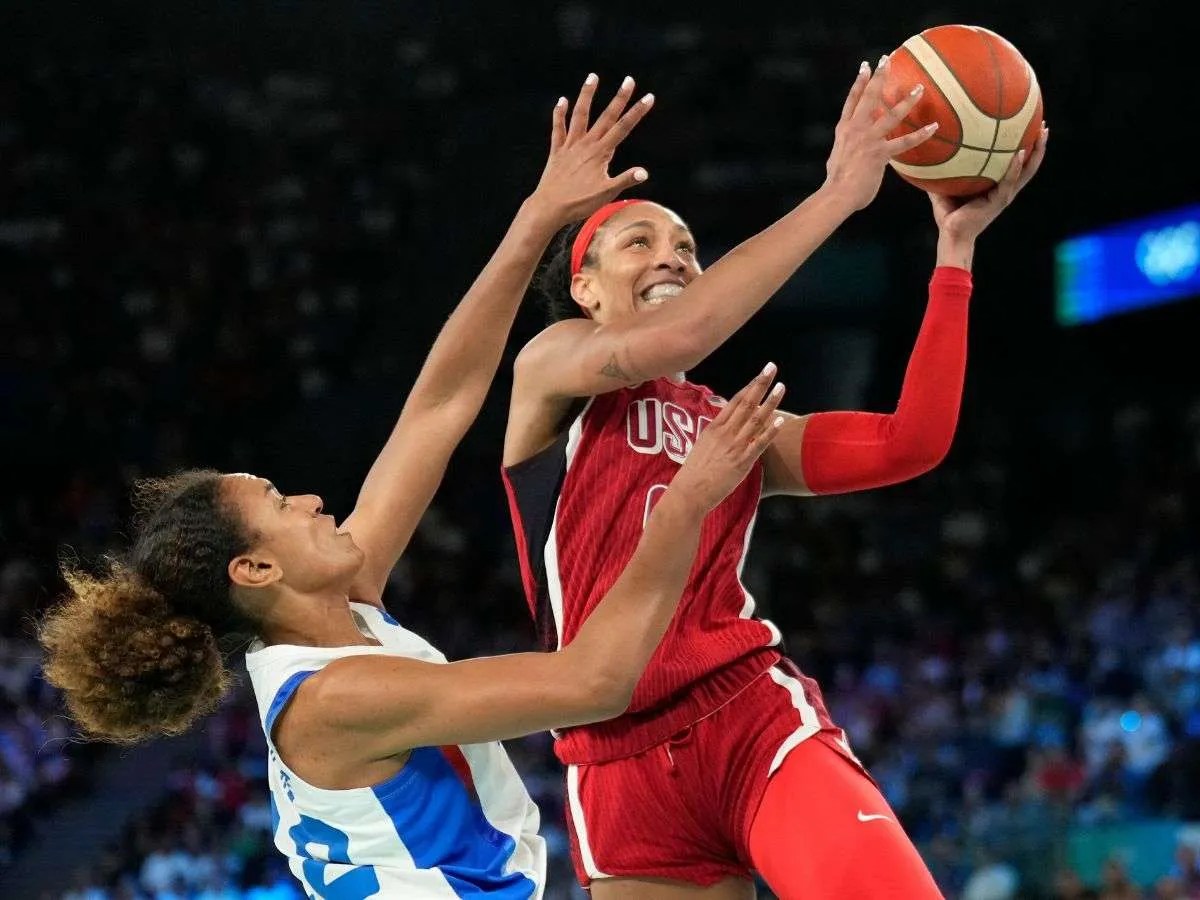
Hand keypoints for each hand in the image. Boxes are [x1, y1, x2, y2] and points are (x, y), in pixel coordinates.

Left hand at [526, 74, 654, 226]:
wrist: (549, 207)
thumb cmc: (579, 203)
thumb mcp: (606, 194)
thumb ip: (625, 180)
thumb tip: (644, 172)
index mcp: (601, 153)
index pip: (623, 128)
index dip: (637, 112)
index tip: (648, 97)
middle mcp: (587, 144)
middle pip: (606, 116)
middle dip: (619, 98)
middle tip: (629, 80)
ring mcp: (570, 145)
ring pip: (580, 115)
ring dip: (587, 95)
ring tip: (593, 77)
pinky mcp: (557, 151)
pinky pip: (558, 128)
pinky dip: (560, 114)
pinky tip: (562, 100)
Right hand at [670, 363, 785, 512]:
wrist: (689, 491)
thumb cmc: (693, 472)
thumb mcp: (702, 445)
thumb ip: (715, 434)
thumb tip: (725, 426)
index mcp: (714, 427)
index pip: (735, 401)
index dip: (749, 386)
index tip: (759, 374)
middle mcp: (725, 433)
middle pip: (746, 403)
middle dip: (760, 384)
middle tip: (771, 367)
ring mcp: (735, 446)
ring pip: (755, 419)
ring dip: (770, 402)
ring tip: (781, 387)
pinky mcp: (742, 461)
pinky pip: (759, 443)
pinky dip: (770, 430)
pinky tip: (780, 419)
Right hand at [822, 56, 938, 212]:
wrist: (836, 195)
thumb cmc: (836, 182)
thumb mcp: (837, 158)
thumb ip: (847, 149)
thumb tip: (852, 151)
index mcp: (844, 129)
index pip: (852, 100)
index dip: (859, 82)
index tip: (866, 67)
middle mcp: (855, 130)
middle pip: (868, 97)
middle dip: (878, 77)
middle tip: (887, 60)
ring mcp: (868, 140)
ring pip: (890, 115)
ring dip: (906, 101)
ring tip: (920, 88)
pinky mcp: (880, 154)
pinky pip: (904, 142)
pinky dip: (920, 134)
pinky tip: (933, 127)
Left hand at [930, 124, 1048, 241]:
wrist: (951, 235)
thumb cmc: (949, 216)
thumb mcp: (945, 189)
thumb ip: (943, 173)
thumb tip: (932, 154)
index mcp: (998, 186)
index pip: (1016, 164)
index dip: (1026, 148)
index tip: (1030, 128)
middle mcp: (1006, 189)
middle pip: (1029, 165)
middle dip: (1039, 145)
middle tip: (1044, 126)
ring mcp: (1005, 195)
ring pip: (1027, 170)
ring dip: (1037, 152)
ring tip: (1042, 133)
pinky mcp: (1000, 200)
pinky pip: (1010, 180)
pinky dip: (1016, 167)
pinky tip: (1020, 152)